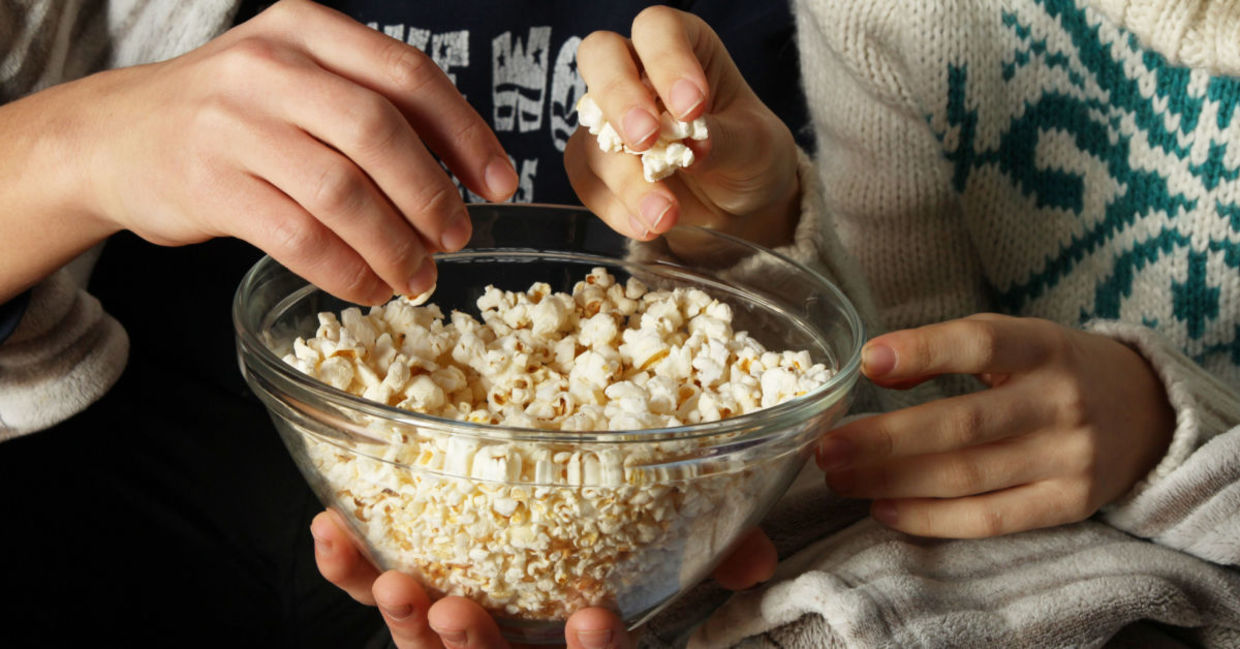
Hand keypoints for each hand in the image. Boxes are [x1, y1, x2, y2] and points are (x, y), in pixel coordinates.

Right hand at [45, 0, 515, 304]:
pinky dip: (346, 270)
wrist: (113, 138)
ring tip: (417, 276)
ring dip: (394, 244)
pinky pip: (299, 237)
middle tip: (457, 237)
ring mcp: (231, 124)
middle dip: (432, 195)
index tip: (501, 185)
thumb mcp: (296, 79)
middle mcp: (269, 66)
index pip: (408, 75)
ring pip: (342, 192)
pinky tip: (368, 286)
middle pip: (380, 132)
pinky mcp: (207, 185)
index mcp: (307, 29)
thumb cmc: (231, 117)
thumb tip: (463, 175)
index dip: (466, 135)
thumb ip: (368, 105)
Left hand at [311, 510, 776, 647]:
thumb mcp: (669, 579)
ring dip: (404, 620)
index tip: (595, 619)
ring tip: (396, 578)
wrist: (548, 574)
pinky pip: (373, 600)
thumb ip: (711, 567)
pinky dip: (351, 571)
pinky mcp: (416, 609)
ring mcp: (462, 642)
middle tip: (459, 613)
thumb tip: (754, 553)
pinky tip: (331, 530)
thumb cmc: (612, 579)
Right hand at [565, 6, 799, 251]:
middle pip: (600, 56)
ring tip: (665, 213)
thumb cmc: (752, 155)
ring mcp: (610, 117)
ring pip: (592, 131)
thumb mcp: (757, 147)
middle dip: (619, 97)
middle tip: (645, 140)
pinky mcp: (597, 163)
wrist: (739, 205)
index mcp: (685, 46)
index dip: (666, 59)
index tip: (691, 107)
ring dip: (624, 176)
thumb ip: (727, 140)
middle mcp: (638, 71)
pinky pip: (586, 179)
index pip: (658, 29)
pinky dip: (614, 206)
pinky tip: (648, 225)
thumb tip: (696, 145)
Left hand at [817, 314, 1175, 537]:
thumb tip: (876, 367)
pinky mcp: (1068, 504)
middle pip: (961, 424)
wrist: (1145, 412)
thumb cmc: (1054, 369)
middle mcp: (1061, 402)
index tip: (867, 360)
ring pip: (965, 477)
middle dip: (884, 439)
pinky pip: (988, 519)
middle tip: (826, 448)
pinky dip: (929, 518)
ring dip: (892, 481)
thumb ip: (949, 348)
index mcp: (1044, 347)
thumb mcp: (1016, 339)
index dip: (923, 351)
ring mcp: (1068, 458)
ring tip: (840, 478)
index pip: (980, 344)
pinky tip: (883, 508)